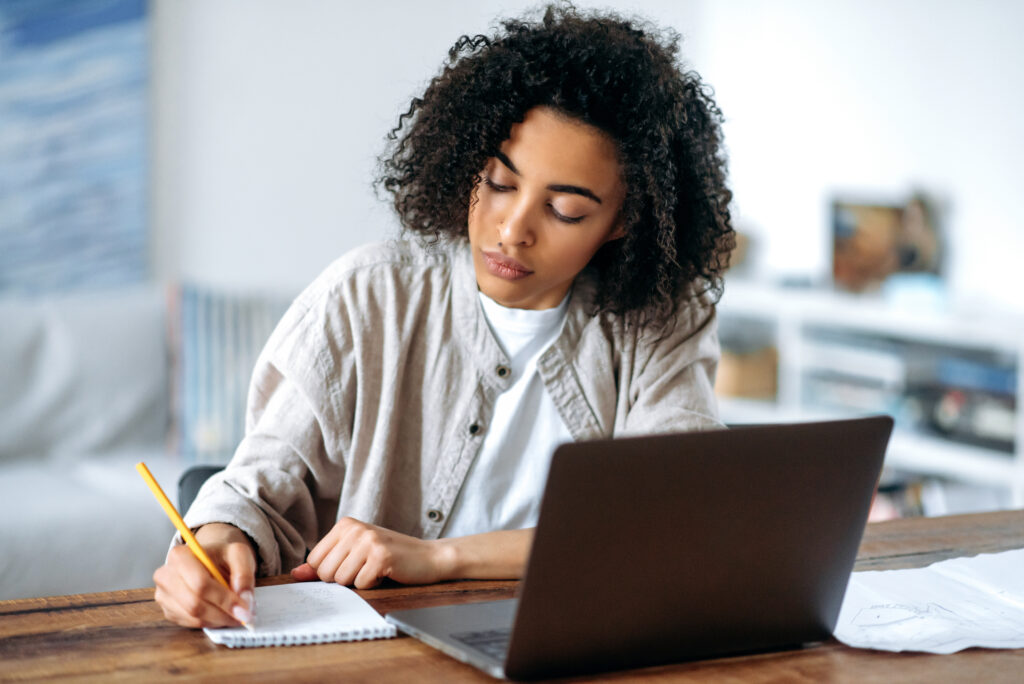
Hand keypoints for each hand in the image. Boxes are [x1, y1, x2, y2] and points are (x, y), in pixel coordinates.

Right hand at [153, 523, 256, 628]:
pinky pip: (190, 623)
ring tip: (235, 613)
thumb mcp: (239, 555)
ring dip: (218, 619)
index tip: (244, 608)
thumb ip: (244, 574)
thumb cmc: (222, 558)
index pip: (200, 584)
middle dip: (222, 613)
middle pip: (194, 603)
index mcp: (180, 556)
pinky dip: (210, 622)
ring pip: (193, 617)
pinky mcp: (168, 611)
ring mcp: (164, 595)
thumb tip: (244, 599)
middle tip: (243, 616)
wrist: (211, 562)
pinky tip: (221, 613)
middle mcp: (165, 575)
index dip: (224, 599)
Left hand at [290, 517, 454, 588]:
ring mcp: (369, 541)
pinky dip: (373, 586)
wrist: (429, 557)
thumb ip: (325, 563)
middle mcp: (355, 529)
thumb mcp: (355, 554)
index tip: (353, 565)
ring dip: (359, 583)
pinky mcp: (381, 557)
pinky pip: (361, 585)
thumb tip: (296, 574)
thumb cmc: (391, 557)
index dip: (331, 572)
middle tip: (366, 568)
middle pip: (326, 572)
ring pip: (342, 581)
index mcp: (345, 524)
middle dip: (344, 579)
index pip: (315, 561)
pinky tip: (386, 574)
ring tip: (376, 570)